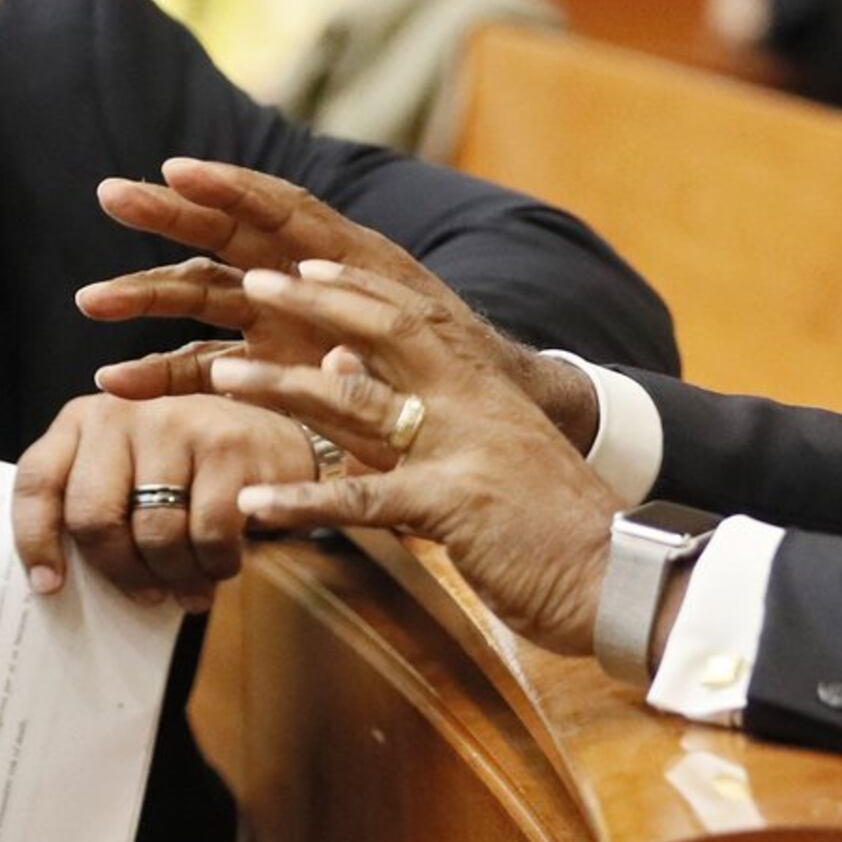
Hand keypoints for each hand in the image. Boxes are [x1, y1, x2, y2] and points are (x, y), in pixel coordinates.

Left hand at [9, 392, 314, 608]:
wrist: (275, 436)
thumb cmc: (190, 471)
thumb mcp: (131, 470)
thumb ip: (96, 504)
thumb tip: (61, 582)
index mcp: (84, 420)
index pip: (37, 482)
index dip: (35, 541)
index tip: (51, 586)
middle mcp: (122, 412)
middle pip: (93, 518)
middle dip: (120, 572)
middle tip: (146, 595)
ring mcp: (175, 423)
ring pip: (154, 535)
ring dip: (174, 575)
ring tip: (190, 581)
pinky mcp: (227, 446)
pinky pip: (208, 536)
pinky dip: (215, 566)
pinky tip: (222, 564)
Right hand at [77, 159, 602, 445]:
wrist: (477, 411)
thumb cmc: (463, 365)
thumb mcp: (429, 341)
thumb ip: (378, 333)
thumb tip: (333, 341)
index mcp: (341, 253)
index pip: (278, 207)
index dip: (230, 185)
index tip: (178, 169)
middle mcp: (300, 276)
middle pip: (223, 235)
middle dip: (166, 216)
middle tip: (111, 196)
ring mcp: (278, 319)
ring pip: (200, 297)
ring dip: (146, 297)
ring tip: (91, 302)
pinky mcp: (266, 366)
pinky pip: (202, 364)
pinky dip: (161, 372)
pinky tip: (115, 385)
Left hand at [184, 257, 625, 656]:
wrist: (620, 577)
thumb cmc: (556, 529)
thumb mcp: (498, 461)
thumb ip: (440, 424)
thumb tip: (368, 385)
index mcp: (486, 391)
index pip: (416, 319)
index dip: (358, 289)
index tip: (305, 265)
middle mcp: (474, 406)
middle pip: (385, 335)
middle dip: (314, 306)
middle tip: (252, 283)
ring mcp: (464, 452)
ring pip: (359, 406)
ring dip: (284, 389)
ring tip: (222, 376)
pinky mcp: (454, 508)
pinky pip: (363, 501)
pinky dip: (304, 501)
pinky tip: (253, 507)